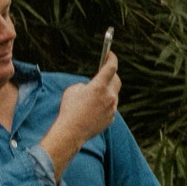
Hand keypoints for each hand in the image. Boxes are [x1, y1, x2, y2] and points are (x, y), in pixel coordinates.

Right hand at [39, 54, 120, 177]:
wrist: (71, 132)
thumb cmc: (69, 109)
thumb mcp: (73, 89)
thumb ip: (86, 84)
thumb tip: (92, 87)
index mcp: (100, 86)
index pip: (111, 67)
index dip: (111, 58)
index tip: (110, 54)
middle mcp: (109, 96)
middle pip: (117, 79)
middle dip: (111, 74)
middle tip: (104, 73)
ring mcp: (112, 108)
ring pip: (114, 94)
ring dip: (107, 91)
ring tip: (96, 93)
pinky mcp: (110, 118)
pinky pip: (111, 107)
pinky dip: (105, 104)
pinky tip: (95, 108)